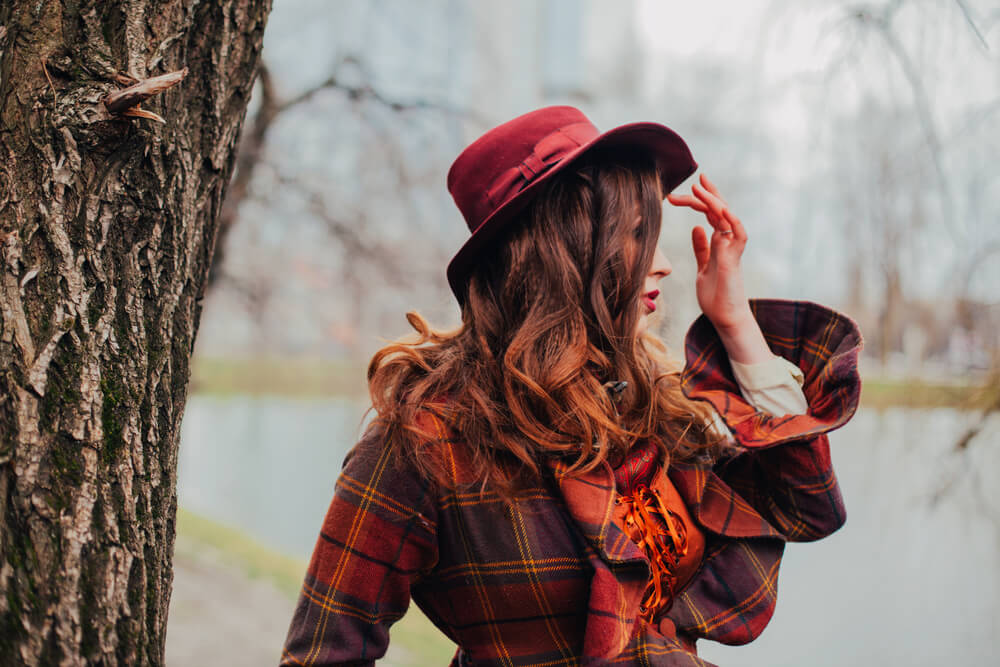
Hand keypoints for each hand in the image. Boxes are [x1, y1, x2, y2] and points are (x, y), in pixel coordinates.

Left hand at [666, 174, 770, 363]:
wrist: (725, 318)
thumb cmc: (716, 296)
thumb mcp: (703, 267)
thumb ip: (701, 248)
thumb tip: (695, 228)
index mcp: (719, 242)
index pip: (711, 214)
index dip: (701, 200)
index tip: (684, 190)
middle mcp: (727, 242)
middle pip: (719, 210)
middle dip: (707, 193)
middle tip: (693, 179)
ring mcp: (732, 249)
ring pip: (727, 217)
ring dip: (713, 200)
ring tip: (698, 187)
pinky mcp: (735, 258)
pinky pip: (738, 233)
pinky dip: (729, 219)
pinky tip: (719, 207)